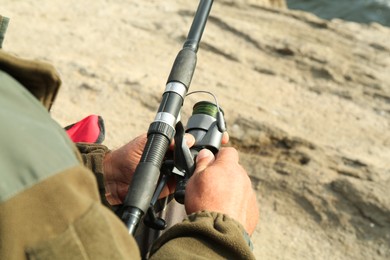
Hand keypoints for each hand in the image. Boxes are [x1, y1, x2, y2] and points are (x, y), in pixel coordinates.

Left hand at [103, 132, 228, 204]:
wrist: (113, 178)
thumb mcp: (146, 142)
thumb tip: (188, 139)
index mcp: (167, 147)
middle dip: (198, 157)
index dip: (196, 144)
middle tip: (203, 155)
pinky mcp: (168, 188)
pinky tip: (187, 178)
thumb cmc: (125, 156)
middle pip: (190, 158)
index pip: (186, 144)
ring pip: (188, 172)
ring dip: (192, 169)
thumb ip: (166, 141)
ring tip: (196, 166)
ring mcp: (170, 174)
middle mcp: (171, 160)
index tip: (207, 141)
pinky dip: (185, 182)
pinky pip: (181, 186)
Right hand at [184, 147, 258, 234]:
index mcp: (229, 167)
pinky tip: (225, 213)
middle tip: (211, 187)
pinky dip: (236, 206)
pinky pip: (244, 203)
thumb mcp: (195, 179)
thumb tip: (206, 154)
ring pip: (240, 187)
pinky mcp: (253, 210)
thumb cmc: (204, 204)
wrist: (217, 232)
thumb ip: (202, 164)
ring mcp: (250, 194)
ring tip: (216, 203)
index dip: (219, 157)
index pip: (229, 152)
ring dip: (231, 191)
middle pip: (234, 171)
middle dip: (224, 176)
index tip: (211, 164)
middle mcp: (243, 178)